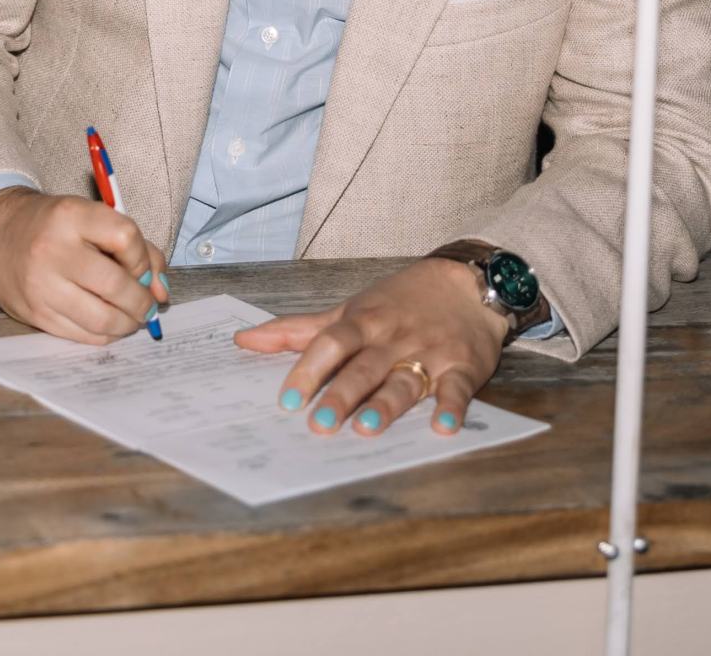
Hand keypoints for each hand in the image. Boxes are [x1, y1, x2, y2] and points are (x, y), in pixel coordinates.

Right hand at [0, 186, 169, 342]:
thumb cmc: (52, 225)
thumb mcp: (90, 217)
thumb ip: (135, 247)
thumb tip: (161, 291)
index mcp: (71, 216)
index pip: (126, 238)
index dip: (144, 259)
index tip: (142, 268)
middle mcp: (53, 250)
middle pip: (116, 285)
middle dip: (142, 301)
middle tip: (147, 305)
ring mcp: (41, 286)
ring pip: (102, 318)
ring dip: (128, 323)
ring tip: (132, 317)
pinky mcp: (34, 314)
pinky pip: (82, 335)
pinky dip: (105, 334)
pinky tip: (109, 324)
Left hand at [233, 258, 507, 436]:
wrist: (466, 283)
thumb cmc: (400, 301)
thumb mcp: (350, 309)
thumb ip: (299, 330)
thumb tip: (244, 340)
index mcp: (364, 322)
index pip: (331, 343)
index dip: (308, 370)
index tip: (287, 400)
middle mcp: (393, 339)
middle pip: (363, 368)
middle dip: (341, 395)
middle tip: (319, 424)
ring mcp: (428, 353)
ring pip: (404, 381)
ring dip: (386, 404)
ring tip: (366, 427)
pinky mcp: (462, 367)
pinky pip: (457, 388)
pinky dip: (452, 407)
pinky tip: (442, 426)